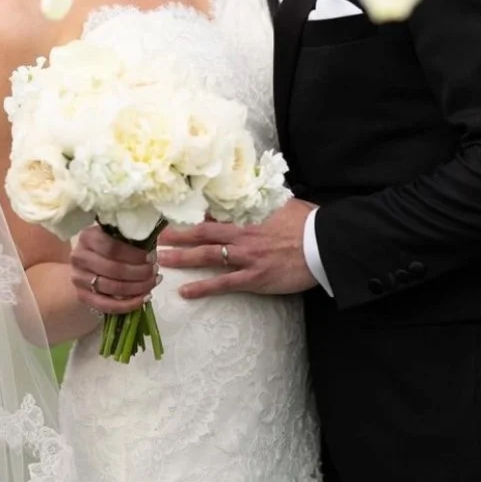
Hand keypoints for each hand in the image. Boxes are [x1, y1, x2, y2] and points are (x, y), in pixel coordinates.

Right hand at [71, 225, 160, 315]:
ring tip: (152, 282)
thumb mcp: (117, 236)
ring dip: (137, 287)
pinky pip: (107, 305)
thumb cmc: (110, 247)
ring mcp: (78, 278)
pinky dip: (129, 304)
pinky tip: (144, 298)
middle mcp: (79, 257)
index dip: (134, 255)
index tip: (151, 257)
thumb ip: (132, 239)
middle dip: (139, 272)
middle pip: (113, 269)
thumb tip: (152, 250)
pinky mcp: (82, 296)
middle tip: (154, 271)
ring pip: (112, 288)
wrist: (89, 263)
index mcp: (88, 237)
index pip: (112, 248)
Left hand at [156, 199, 317, 298]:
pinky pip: (223, 284)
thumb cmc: (308, 221)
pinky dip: (202, 288)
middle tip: (156, 237)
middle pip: (202, 233)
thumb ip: (264, 200)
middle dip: (177, 234)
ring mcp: (246, 256)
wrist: (324, 244)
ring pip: (206, 256)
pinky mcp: (254, 277)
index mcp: (248, 215)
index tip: (173, 214)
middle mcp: (242, 234)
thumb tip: (254, 189)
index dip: (192, 215)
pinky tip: (185, 292)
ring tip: (160, 260)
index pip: (213, 213)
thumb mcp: (283, 203)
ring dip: (181, 257)